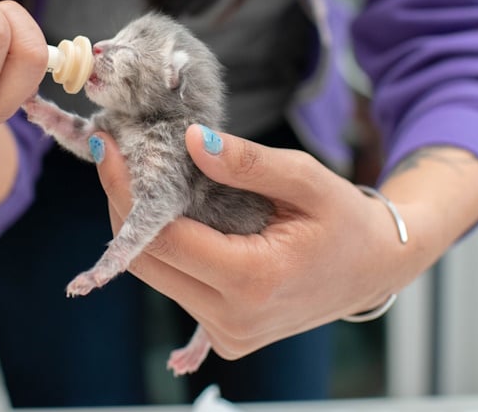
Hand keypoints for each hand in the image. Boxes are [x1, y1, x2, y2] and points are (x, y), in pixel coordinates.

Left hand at [94, 124, 422, 360]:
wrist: (374, 269)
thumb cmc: (345, 221)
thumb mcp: (307, 180)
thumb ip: (249, 163)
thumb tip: (191, 141)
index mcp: (255, 280)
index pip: (165, 238)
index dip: (126, 192)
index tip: (104, 149)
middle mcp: (234, 319)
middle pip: (149, 262)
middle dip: (122, 207)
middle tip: (113, 157)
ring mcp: (229, 334)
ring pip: (157, 276)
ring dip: (141, 229)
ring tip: (139, 179)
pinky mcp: (227, 336)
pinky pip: (177, 288)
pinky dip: (166, 250)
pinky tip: (166, 215)